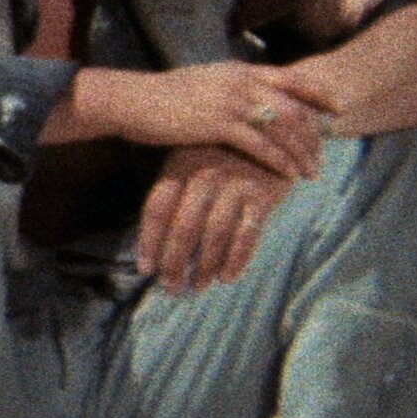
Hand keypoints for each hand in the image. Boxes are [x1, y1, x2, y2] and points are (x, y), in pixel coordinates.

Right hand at [86, 62, 338, 180]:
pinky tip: (288, 175)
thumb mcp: (204, 81)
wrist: (132, 100)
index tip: (337, 109)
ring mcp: (232, 101)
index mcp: (240, 70)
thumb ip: (230, 86)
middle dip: (313, 134)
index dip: (318, 93)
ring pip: (282, 128)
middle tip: (323, 154)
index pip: (292, 77)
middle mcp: (242, 82)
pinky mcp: (219, 124)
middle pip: (293, 107)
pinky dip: (279, 161)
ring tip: (311, 172)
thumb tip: (248, 94)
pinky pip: (261, 145)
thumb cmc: (163, 95)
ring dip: (301, 152)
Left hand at [139, 142, 293, 292]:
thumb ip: (170, 188)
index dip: (149, 242)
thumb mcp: (188, 156)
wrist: (270, 130)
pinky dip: (236, 260)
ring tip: (198, 286)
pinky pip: (247, 235)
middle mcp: (206, 175)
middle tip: (171, 287)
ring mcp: (235, 185)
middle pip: (184, 227)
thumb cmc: (218, 152)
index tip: (146, 269)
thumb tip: (151, 236)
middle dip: (175, 263)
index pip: (157, 209)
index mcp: (180, 165)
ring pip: (215, 235)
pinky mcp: (262, 196)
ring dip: (205, 266)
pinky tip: (226, 277)